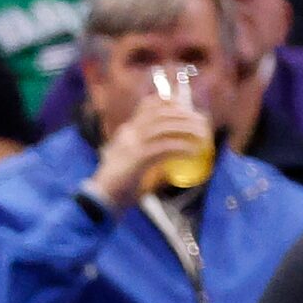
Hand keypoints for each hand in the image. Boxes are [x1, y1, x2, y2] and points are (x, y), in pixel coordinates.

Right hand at [91, 95, 212, 209]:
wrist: (100, 200)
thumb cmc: (118, 185)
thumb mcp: (133, 163)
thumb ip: (150, 154)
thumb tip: (175, 152)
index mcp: (127, 132)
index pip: (147, 106)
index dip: (169, 102)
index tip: (186, 106)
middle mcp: (128, 134)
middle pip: (160, 113)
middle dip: (184, 115)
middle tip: (202, 123)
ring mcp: (132, 144)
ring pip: (163, 127)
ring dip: (187, 129)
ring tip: (203, 136)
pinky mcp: (137, 158)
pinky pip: (165, 147)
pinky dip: (182, 147)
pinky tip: (193, 152)